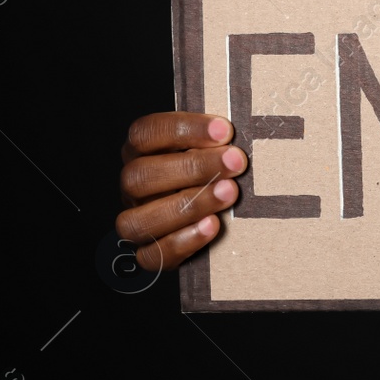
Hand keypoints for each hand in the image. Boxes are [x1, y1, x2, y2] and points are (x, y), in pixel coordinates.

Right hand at [117, 113, 248, 271]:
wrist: (222, 217)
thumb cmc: (220, 170)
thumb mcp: (216, 147)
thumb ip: (219, 138)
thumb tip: (246, 123)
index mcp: (142, 152)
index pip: (145, 134)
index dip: (183, 130)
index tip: (225, 131)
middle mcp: (133, 186)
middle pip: (140, 176)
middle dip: (192, 168)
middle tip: (236, 162)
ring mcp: (137, 220)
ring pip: (138, 220)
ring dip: (188, 205)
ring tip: (229, 193)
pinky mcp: (150, 252)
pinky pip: (151, 256)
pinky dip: (183, 242)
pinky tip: (213, 226)